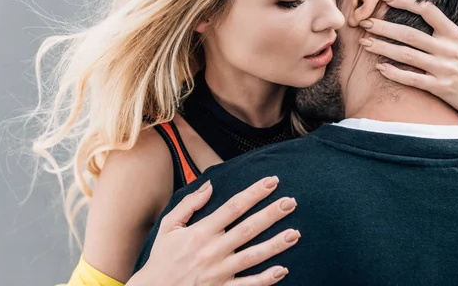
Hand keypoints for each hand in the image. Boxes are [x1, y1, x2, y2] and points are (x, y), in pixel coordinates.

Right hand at [135, 176, 298, 285]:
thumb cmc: (162, 258)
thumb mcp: (169, 226)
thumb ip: (189, 204)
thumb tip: (209, 185)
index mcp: (201, 232)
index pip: (233, 207)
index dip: (254, 193)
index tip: (271, 182)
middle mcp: (213, 250)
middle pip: (248, 228)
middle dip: (271, 214)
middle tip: (291, 202)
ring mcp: (219, 272)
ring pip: (253, 256)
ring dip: (276, 245)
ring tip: (295, 233)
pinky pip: (247, 285)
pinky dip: (266, 279)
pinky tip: (282, 269)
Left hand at [356, 0, 457, 120]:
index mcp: (455, 35)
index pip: (428, 11)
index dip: (407, 2)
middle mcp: (448, 49)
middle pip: (410, 34)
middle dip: (385, 27)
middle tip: (364, 22)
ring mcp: (443, 69)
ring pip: (407, 55)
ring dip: (383, 48)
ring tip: (365, 43)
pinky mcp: (439, 87)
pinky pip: (412, 79)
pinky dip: (395, 73)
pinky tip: (379, 67)